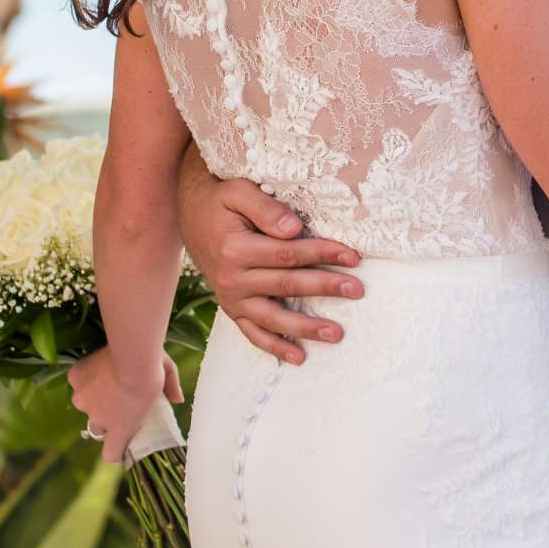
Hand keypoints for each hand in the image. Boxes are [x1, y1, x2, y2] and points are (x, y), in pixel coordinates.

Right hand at [68, 346, 184, 463]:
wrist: (131, 352)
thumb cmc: (152, 368)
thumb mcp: (167, 376)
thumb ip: (171, 390)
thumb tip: (178, 399)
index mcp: (120, 427)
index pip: (110, 454)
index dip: (115, 449)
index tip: (122, 441)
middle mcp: (98, 418)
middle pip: (97, 427)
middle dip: (105, 417)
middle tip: (117, 400)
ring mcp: (83, 399)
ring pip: (85, 402)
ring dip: (93, 395)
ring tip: (106, 377)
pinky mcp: (75, 379)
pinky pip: (78, 380)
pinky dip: (85, 375)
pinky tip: (97, 364)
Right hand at [176, 168, 362, 365]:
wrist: (191, 214)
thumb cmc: (221, 200)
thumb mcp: (238, 191)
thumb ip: (265, 208)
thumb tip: (294, 229)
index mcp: (235, 248)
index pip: (288, 253)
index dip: (322, 253)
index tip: (352, 255)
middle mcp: (231, 278)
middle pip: (286, 285)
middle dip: (325, 287)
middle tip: (357, 290)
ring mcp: (231, 298)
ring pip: (273, 317)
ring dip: (306, 327)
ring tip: (337, 333)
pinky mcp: (231, 308)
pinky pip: (253, 333)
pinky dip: (275, 346)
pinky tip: (299, 356)